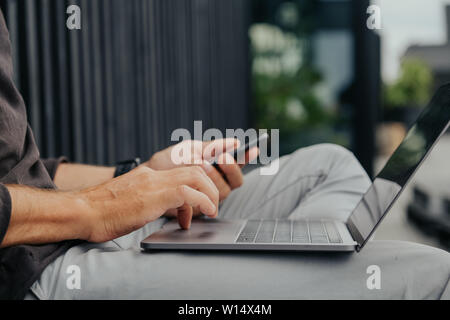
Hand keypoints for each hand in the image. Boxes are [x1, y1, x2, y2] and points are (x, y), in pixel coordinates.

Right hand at [77, 165, 218, 242]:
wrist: (81, 211)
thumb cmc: (100, 212)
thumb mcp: (129, 202)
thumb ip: (147, 201)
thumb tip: (160, 212)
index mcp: (147, 176)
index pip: (182, 171)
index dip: (197, 185)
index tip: (198, 205)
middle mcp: (153, 175)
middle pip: (194, 169)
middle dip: (210, 187)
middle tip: (211, 206)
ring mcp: (153, 183)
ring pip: (196, 176)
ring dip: (210, 193)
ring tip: (211, 210)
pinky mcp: (153, 196)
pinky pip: (189, 193)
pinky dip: (203, 202)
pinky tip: (206, 212)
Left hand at [145, 139, 258, 202]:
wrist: (147, 177)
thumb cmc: (169, 162)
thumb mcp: (190, 148)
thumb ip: (212, 147)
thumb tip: (234, 142)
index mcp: (219, 168)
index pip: (240, 164)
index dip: (248, 158)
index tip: (252, 149)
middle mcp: (217, 184)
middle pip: (235, 181)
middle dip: (230, 168)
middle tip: (222, 157)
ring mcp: (208, 197)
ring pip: (223, 192)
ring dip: (214, 177)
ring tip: (202, 165)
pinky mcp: (197, 209)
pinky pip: (207, 204)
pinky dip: (201, 192)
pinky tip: (194, 183)